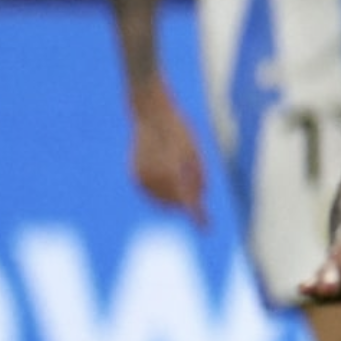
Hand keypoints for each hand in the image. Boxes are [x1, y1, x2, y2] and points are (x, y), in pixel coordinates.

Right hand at [130, 86, 207, 223]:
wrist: (151, 113)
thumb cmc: (179, 130)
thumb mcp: (196, 152)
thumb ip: (198, 176)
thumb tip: (201, 196)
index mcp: (173, 171)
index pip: (187, 201)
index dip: (197, 215)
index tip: (206, 227)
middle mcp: (154, 176)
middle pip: (174, 203)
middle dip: (187, 203)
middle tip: (197, 197)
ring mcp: (141, 175)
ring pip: (160, 200)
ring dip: (173, 199)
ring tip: (181, 179)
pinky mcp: (134, 173)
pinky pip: (149, 192)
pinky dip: (160, 192)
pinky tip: (168, 181)